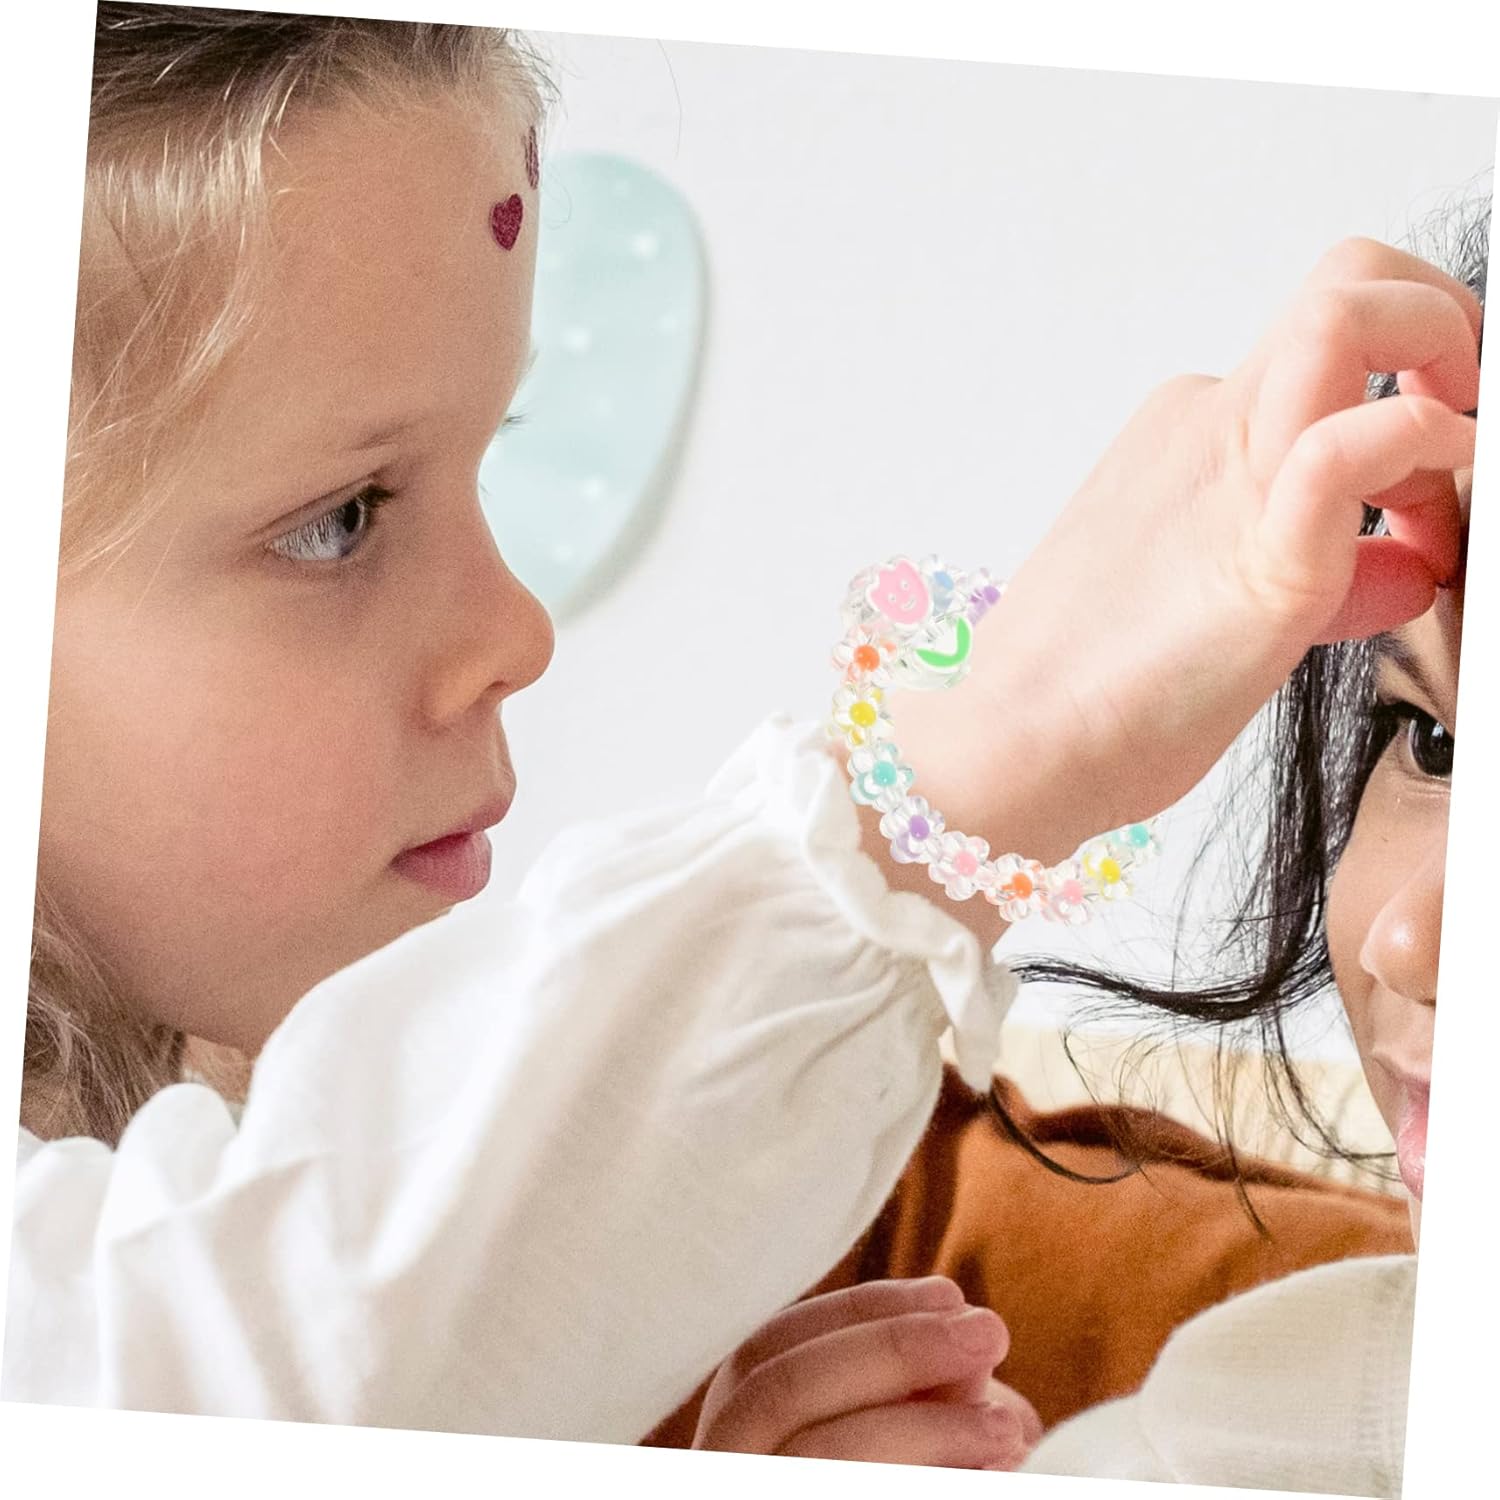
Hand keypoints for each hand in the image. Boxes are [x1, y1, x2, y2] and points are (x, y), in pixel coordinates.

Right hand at [692, 1277, 1040, 1468]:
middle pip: (781, 1394)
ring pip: (814, 1460)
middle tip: (991, 1331)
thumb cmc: (900, 1478)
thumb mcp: (897, 1444)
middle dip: (891, 1351)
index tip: (949, 1294)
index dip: (856, 1313)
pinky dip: (925, 1482)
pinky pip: (848, 1496)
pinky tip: (989, 1477)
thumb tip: (969, 1346)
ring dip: (918, 1430)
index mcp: (730, 1439)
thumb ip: (919, 1396)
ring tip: (1011, 1427)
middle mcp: (717, 1476)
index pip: (767, 1353)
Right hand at [892, 237, 1478, 865]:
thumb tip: (1401, 563)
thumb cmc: (1097, 690)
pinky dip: (1416, 449)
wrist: (1017, 747)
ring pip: (1348, 310)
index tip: (1425, 483)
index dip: (1405, 378)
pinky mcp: (1260, 556)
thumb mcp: (1218, 597)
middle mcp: (1208, 428)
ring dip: (1442, 347)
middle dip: (1440, 315)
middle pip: (1344, 280)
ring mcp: (1228, 476)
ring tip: (1456, 465)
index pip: (1321, 345)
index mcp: (1189, 436)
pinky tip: (1424, 536)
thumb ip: (1313, 560)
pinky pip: (1348, 447)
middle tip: (1465, 409)